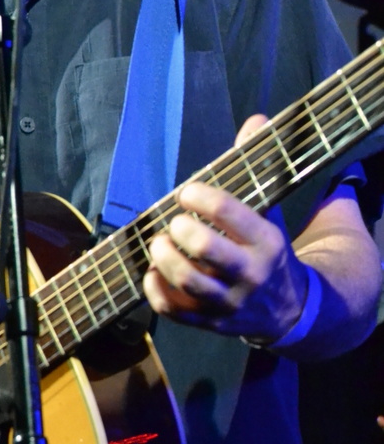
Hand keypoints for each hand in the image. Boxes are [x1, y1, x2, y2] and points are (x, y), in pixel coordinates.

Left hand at [143, 114, 308, 340]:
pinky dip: (155, 291)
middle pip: (205, 248)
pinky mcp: (212, 323)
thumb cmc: (267, 250)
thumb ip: (257, 167)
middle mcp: (251, 273)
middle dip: (181, 229)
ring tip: (159, 243)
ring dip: (164, 258)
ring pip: (188, 280)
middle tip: (174, 222)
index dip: (199, 196)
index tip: (187, 192)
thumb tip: (256, 120)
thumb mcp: (270, 210)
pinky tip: (151, 273)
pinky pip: (176, 310)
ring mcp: (231, 301)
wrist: (291, 310)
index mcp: (266, 240)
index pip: (228, 210)